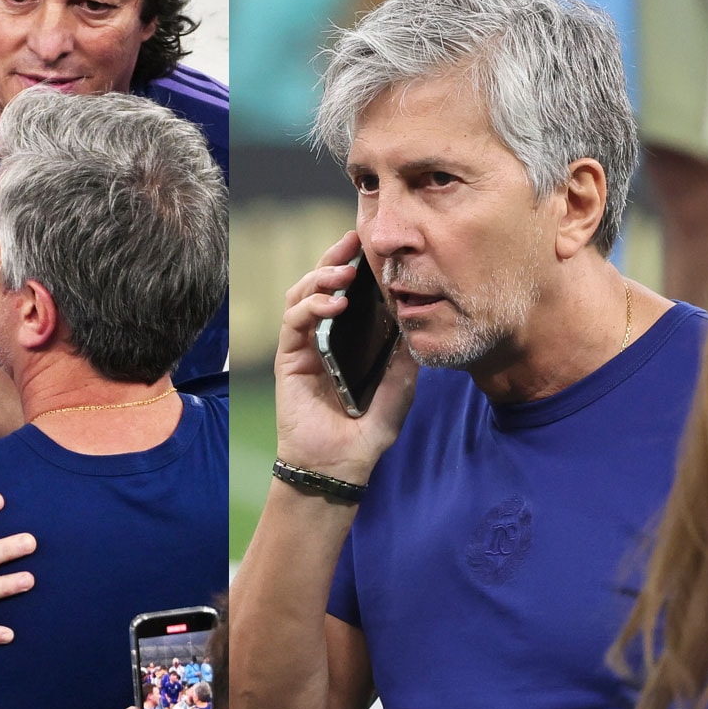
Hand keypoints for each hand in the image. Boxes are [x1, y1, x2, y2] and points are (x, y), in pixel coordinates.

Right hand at [275, 230, 417, 481]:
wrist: (339, 465)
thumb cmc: (367, 432)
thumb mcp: (400, 389)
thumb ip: (405, 357)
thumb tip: (418, 320)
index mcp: (348, 341)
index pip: (347, 293)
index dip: (354, 266)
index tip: (369, 246)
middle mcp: (323, 338)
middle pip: (320, 285)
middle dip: (334, 259)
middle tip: (352, 243)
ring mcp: (304, 347)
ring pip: (301, 295)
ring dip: (320, 277)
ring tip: (344, 273)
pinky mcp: (289, 359)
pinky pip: (293, 322)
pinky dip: (310, 305)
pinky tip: (332, 304)